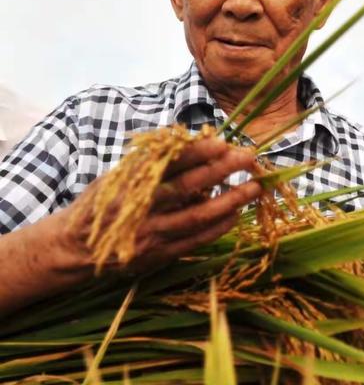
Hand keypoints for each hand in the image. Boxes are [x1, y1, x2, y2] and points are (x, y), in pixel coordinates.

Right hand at [62, 137, 261, 273]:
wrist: (75, 248)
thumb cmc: (100, 204)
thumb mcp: (117, 176)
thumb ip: (149, 163)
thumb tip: (187, 145)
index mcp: (131, 183)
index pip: (169, 163)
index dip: (197, 151)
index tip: (223, 141)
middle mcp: (142, 208)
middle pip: (188, 187)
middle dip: (221, 170)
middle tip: (248, 157)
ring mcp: (152, 234)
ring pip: (197, 216)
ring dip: (230, 201)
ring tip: (254, 188)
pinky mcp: (159, 255)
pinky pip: (195, 240)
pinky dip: (218, 227)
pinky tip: (236, 215)